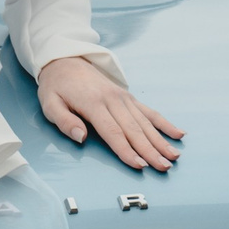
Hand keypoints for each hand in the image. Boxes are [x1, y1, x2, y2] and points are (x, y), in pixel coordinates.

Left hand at [37, 57, 182, 171]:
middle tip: (164, 167)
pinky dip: (164, 123)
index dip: (126, 150)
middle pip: (134, 130)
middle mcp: (113, 100)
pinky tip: (178, 133)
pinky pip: (149, 111)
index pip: (113, 132)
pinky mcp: (128, 96)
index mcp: (93, 103)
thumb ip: (65, 122)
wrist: (65, 60)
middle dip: (150, 150)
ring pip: (145, 122)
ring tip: (174, 156)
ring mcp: (123, 97)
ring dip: (160, 140)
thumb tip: (82, 138)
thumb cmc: (57, 87)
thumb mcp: (50, 104)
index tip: (139, 165)